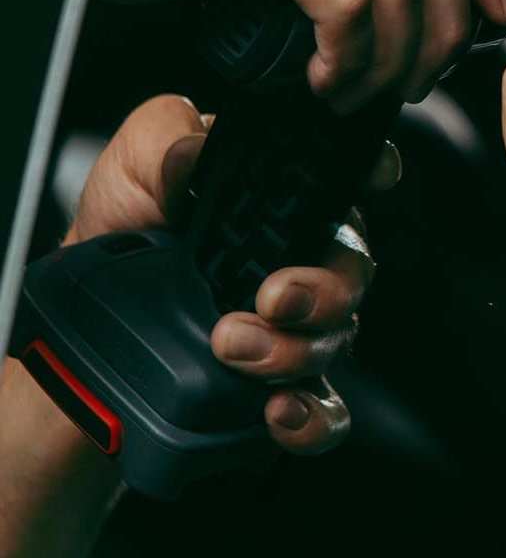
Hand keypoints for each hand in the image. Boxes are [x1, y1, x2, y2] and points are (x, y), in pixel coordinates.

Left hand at [63, 94, 389, 454]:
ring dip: (296, 348)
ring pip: (339, 337)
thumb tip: (198, 146)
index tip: (373, 176)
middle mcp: (303, 258)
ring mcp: (298, 329)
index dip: (370, 170)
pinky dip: (312, 417)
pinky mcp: (282, 389)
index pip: (344, 175)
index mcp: (281, 197)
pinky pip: (325, 412)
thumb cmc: (118, 235)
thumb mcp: (132, 167)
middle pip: (352, 267)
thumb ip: (168, 139)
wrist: (80, 334)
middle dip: (322, 287)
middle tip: (270, 298)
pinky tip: (279, 411)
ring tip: (234, 348)